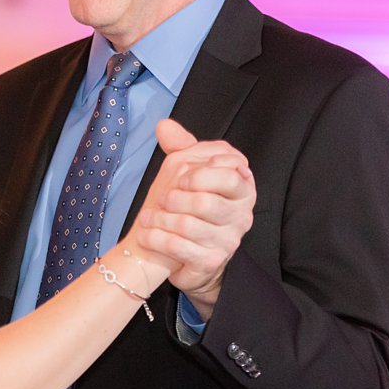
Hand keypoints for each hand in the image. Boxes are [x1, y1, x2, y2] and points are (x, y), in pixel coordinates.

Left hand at [134, 118, 254, 321]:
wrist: (183, 252)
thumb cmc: (188, 206)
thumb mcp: (189, 172)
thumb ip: (183, 148)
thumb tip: (164, 126)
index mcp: (242, 190)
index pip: (230, 175)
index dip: (201, 174)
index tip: (180, 177)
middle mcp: (241, 217)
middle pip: (206, 201)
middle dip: (175, 198)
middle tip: (161, 198)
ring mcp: (227, 242)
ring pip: (188, 225)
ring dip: (161, 219)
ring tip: (148, 217)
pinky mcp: (210, 262)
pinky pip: (178, 247)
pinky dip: (156, 238)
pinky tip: (146, 234)